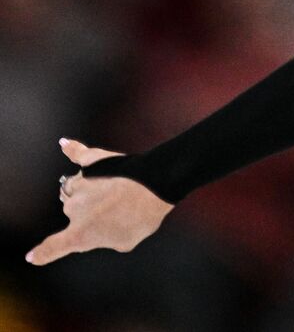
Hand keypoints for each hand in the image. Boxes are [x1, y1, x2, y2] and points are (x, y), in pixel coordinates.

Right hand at [26, 139, 171, 265]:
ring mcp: (81, 182)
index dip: (43, 253)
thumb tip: (104, 229)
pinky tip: (64, 144)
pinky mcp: (94, 161)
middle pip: (71, 209)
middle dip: (88, 211)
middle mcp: (73, 208)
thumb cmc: (142, 216)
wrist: (153, 187)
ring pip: (74, 186)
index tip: (32, 256)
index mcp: (80, 234)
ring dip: (86, 189)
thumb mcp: (125, 240)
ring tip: (111, 189)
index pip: (55, 246)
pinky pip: (78, 153)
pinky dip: (71, 149)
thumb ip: (107, 238)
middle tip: (114, 209)